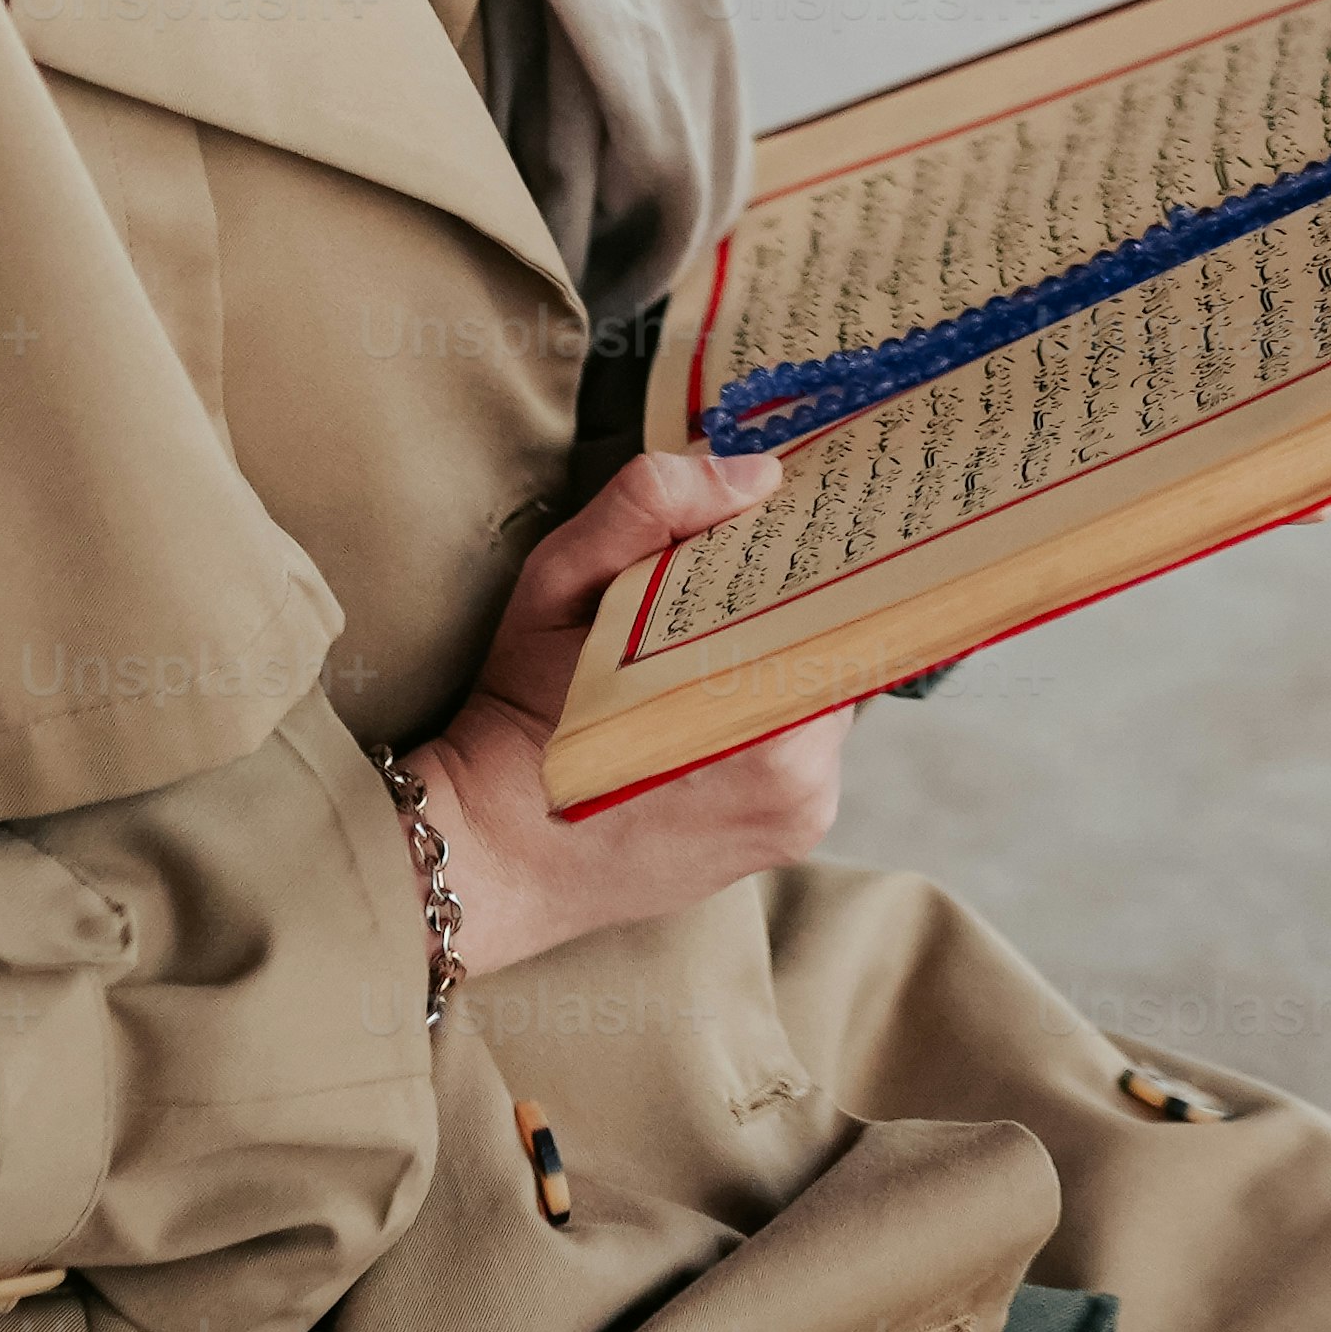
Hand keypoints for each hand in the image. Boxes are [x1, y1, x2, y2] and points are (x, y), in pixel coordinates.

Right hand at [398, 447, 847, 979]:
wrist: (493, 855)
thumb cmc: (518, 715)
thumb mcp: (558, 582)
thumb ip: (649, 509)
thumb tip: (756, 477)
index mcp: (761, 714)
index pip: (837, 604)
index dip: (812, 559)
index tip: (785, 523)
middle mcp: (802, 777)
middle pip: (834, 647)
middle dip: (794, 606)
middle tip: (741, 570)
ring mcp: (801, 816)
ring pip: (824, 697)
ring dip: (786, 662)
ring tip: (715, 641)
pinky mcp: (790, 840)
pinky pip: (807, 749)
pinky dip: (773, 716)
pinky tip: (710, 702)